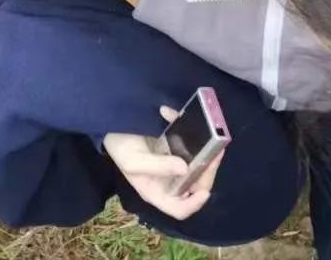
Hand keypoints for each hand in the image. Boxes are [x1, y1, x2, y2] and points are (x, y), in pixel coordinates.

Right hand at [103, 106, 223, 219]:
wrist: (114, 127)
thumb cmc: (121, 149)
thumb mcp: (133, 161)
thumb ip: (158, 166)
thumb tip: (184, 168)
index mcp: (157, 191)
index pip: (179, 209)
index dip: (194, 204)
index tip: (205, 190)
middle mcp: (168, 180)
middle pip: (195, 185)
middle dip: (208, 171)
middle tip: (216, 152)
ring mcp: (174, 163)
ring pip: (198, 166)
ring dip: (209, 154)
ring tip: (215, 138)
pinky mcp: (176, 147)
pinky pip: (192, 145)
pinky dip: (196, 133)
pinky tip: (190, 121)